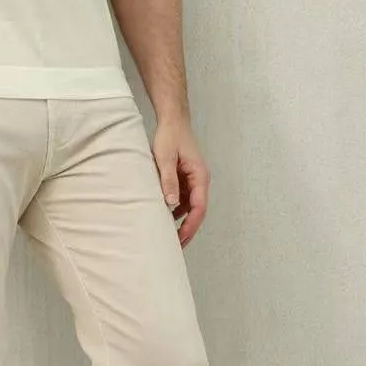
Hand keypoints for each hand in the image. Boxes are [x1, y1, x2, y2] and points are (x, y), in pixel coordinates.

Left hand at [151, 111, 208, 247]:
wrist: (173, 120)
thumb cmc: (170, 136)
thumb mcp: (165, 158)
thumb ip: (168, 180)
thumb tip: (171, 204)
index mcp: (200, 177)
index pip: (199, 208)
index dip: (191, 225)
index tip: (181, 239)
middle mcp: (200, 180)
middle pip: (197, 211)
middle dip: (188, 228)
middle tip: (176, 246)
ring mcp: (194, 180)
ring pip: (191, 206)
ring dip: (183, 221)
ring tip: (171, 236)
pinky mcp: (186, 178)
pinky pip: (185, 198)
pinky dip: (177, 209)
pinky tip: (166, 217)